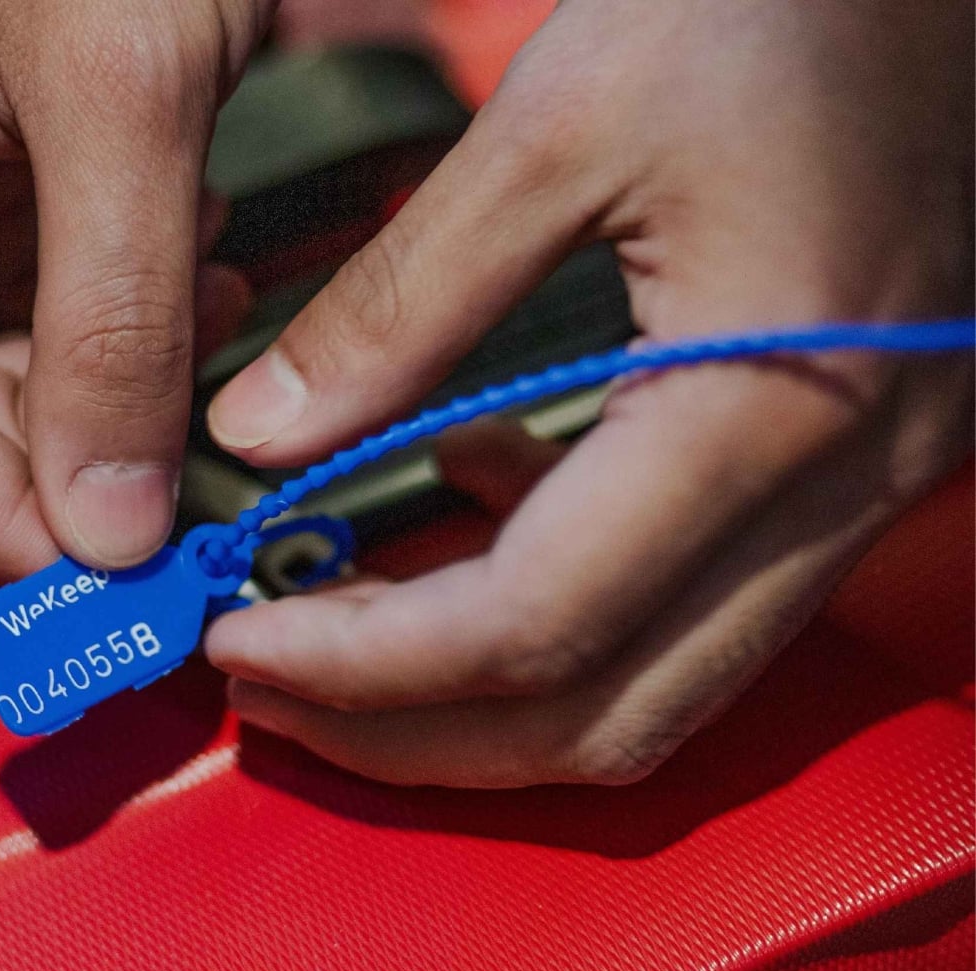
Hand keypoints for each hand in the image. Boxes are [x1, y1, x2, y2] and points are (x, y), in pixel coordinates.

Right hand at [0, 0, 264, 579]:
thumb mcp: (135, 90)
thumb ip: (118, 318)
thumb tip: (108, 522)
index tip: (107, 579)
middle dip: (41, 464)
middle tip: (168, 500)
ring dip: (92, 394)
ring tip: (201, 321)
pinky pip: (16, 308)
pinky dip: (108, 329)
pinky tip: (189, 278)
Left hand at [205, 0, 973, 785]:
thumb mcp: (559, 123)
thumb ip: (402, 303)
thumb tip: (262, 435)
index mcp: (767, 406)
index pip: (537, 625)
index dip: (365, 663)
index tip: (235, 641)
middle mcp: (835, 489)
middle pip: (602, 713)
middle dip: (411, 729)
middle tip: (262, 687)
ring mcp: (854, 490)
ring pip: (649, 688)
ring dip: (476, 695)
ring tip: (328, 637)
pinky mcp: (836, 461)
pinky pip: (686, 600)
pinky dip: (554, 597)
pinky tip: (463, 493)